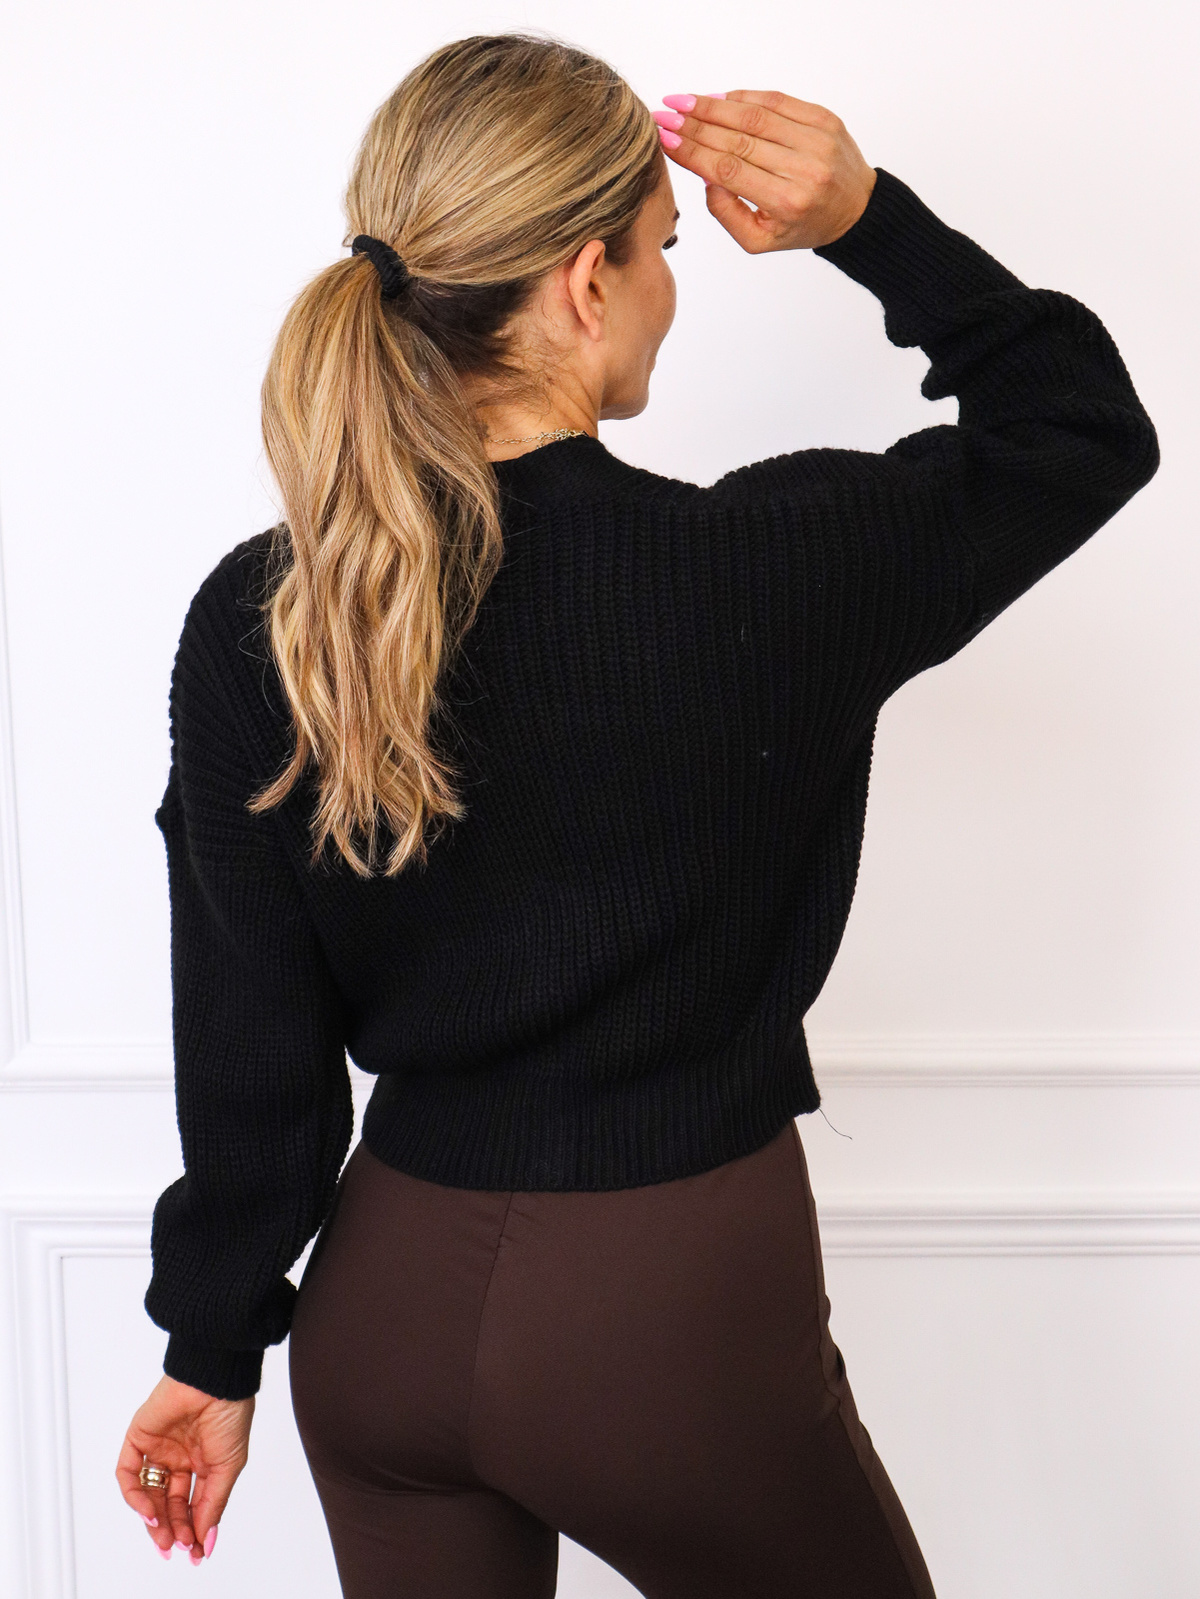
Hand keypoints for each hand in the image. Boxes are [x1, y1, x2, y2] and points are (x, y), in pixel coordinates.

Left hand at [115, 1374, 253, 1562]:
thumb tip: (206, 1540)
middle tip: (177, 1548)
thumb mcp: (227, 1467)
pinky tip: (150, 1513)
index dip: (192, 1529)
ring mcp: (157, 1449)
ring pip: (147, 1494)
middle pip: (168, 1504)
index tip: (196, 1552)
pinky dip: (135, 1497)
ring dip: (154, 1520)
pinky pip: (128, 1474)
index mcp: (202, 1462)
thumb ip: (213, 1505)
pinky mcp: (138, 1438)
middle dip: (172, 1529)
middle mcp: (178, 1457)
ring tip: (166, 1536)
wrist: (214, 1380)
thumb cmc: (230, 1414)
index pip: (191, 1504)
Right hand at [652, 91, 876, 251]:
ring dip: (713, 106)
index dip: (692, 152)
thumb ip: (726, 213)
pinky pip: (776, 101)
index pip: (728, 170)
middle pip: (738, 139)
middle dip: (695, 125)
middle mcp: (804, 168)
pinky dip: (743, 98)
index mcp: (787, 202)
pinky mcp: (824, 119)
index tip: (665, 138)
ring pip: (755, 116)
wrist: (855, 210)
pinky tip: (716, 98)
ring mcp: (816, 140)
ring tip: (683, 102)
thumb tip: (703, 173)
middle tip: (664, 115)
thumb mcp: (759, 239)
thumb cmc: (802, 226)